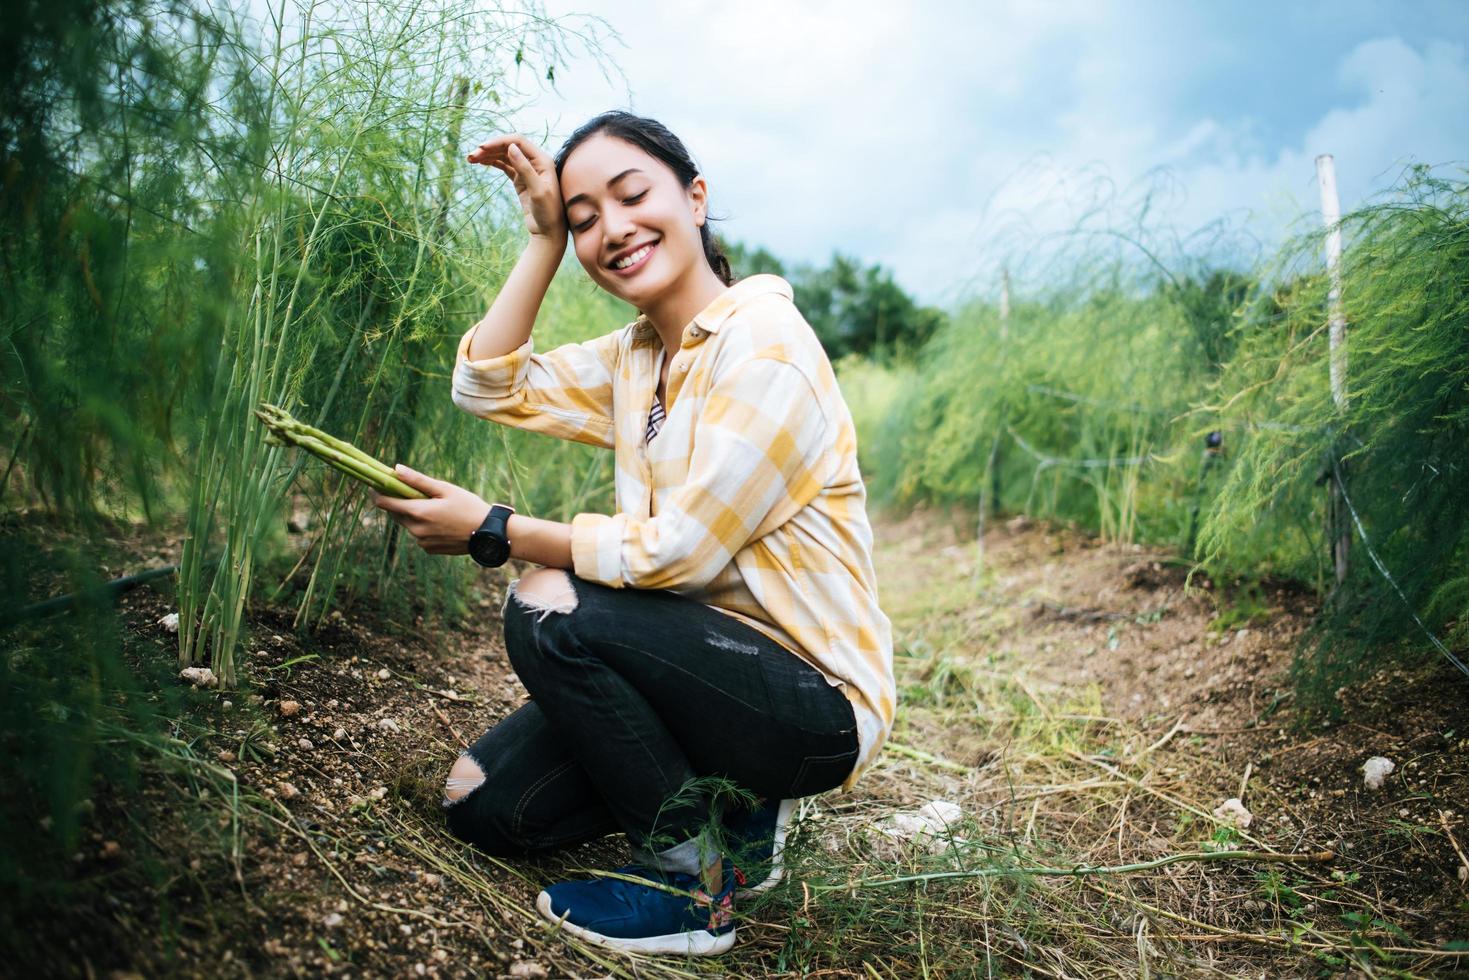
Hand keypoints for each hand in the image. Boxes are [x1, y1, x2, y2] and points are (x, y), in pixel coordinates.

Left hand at [371, 465, 492, 555]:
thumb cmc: (468, 507)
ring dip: (412, 514)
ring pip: (408, 524)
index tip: (374, 485)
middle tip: (409, 491)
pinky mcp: (429, 549)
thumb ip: (418, 480)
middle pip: (396, 513)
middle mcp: (416, 529)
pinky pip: (419, 535)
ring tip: (432, 506)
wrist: (488, 534)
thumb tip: (395, 469)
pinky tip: (441, 522)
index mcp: (418, 512)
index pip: (385, 503)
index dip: (376, 493)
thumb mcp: (445, 489)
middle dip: (398, 502)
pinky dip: (423, 526)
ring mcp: (422, 541)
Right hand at [467, 134, 566, 242]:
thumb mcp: (538, 192)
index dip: (499, 142)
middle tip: (471, 156)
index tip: (481, 148)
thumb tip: (511, 147)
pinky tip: (481, 162)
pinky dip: (492, 162)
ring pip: (505, 156)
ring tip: (470, 159)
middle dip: (490, 149)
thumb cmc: (548, 213)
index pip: (518, 142)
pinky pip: (505, 165)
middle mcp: (535, 162)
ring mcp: (527, 170)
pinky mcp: (520, 180)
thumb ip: (525, 169)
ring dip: (488, 155)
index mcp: (542, 161)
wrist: (548, 232)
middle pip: (509, 147)